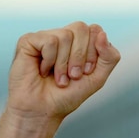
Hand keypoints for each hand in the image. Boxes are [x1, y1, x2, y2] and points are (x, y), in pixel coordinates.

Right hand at [6, 21, 120, 120]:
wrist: (44, 110)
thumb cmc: (68, 95)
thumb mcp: (97, 78)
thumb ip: (109, 57)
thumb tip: (102, 33)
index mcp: (80, 42)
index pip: (95, 30)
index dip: (93, 52)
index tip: (86, 72)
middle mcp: (63, 36)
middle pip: (81, 28)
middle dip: (80, 56)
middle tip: (73, 76)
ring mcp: (45, 36)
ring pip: (65, 35)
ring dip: (64, 63)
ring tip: (58, 78)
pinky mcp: (29, 40)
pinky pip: (49, 41)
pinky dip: (50, 61)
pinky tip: (42, 71)